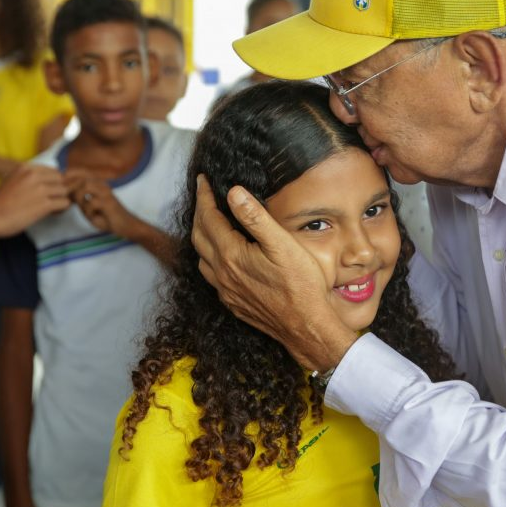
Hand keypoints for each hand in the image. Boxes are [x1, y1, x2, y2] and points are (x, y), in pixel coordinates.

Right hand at [0, 164, 69, 237]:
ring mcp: (40, 189)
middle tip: (51, 201)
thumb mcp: (12, 181)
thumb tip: (48, 183)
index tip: (47, 193)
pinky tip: (51, 214)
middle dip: (58, 191)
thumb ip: (29, 179)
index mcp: (25, 168)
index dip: (53, 183)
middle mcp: (34, 175)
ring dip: (60, 200)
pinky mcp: (44, 204)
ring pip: (64, 191)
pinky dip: (61, 209)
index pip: (53, 171)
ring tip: (51, 209)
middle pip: (60, 180)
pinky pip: (64, 203)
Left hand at [64, 169, 134, 235]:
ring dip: (79, 197)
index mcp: (98, 183)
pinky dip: (88, 210)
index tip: (61, 185)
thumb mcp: (88, 206)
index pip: (82, 171)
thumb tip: (66, 192)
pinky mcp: (109, 202)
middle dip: (71, 184)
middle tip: (68, 196)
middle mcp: (102, 184)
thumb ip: (78, 198)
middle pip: (83, 175)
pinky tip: (92, 215)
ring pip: (86, 185)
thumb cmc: (106, 216)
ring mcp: (106, 192)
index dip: (70, 174)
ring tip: (79, 206)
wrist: (124, 225)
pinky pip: (92, 202)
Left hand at [191, 175, 355, 370]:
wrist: (306, 326)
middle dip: (199, 212)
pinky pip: (211, 276)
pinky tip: (220, 256)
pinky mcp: (233, 303)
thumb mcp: (282, 245)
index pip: (209, 218)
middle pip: (199, 236)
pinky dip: (209, 258)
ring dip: (201, 236)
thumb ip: (256, 217)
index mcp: (232, 255)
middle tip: (204, 195)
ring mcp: (226, 291)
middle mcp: (222, 274)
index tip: (203, 180)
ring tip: (209, 221)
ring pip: (202, 258)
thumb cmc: (301, 285)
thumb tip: (234, 192)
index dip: (204, 196)